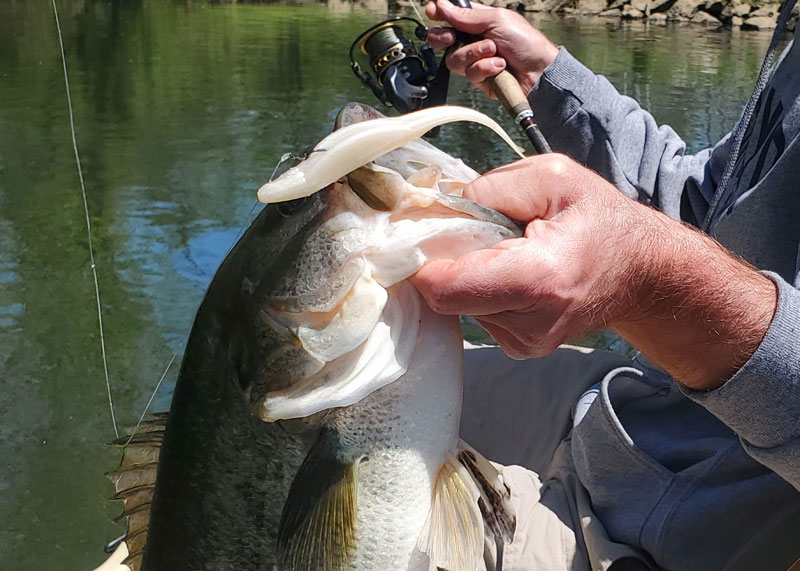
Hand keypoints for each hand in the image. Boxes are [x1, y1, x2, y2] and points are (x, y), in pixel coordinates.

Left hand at [410, 154, 776, 389]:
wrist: (642, 275)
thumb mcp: (554, 177)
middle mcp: (529, 324)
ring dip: (466, 274)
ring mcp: (525, 343)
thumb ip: (492, 187)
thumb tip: (440, 203)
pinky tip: (511, 271)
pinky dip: (481, 289)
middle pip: (447, 296)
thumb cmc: (600, 220)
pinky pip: (478, 314)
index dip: (423, 259)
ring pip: (460, 306)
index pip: (445, 288)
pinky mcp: (521, 348)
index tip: (422, 231)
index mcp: (539, 279)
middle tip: (468, 231)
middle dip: (445, 261)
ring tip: (503, 251)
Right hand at [425, 0, 558, 96]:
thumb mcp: (496, 20)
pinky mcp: (479, 79)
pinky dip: (485, 69)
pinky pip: (470, 74)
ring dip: (475, 54)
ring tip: (495, 53)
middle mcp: (473, 41)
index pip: (451, 16)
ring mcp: (475, 61)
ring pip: (455, 59)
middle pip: (442, 40)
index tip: (433, 11)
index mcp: (477, 22)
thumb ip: (467, 16)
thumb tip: (442, 5)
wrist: (538, 72)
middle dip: (444, 37)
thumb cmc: (525, 42)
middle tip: (453, 38)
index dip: (438, 13)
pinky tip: (499, 67)